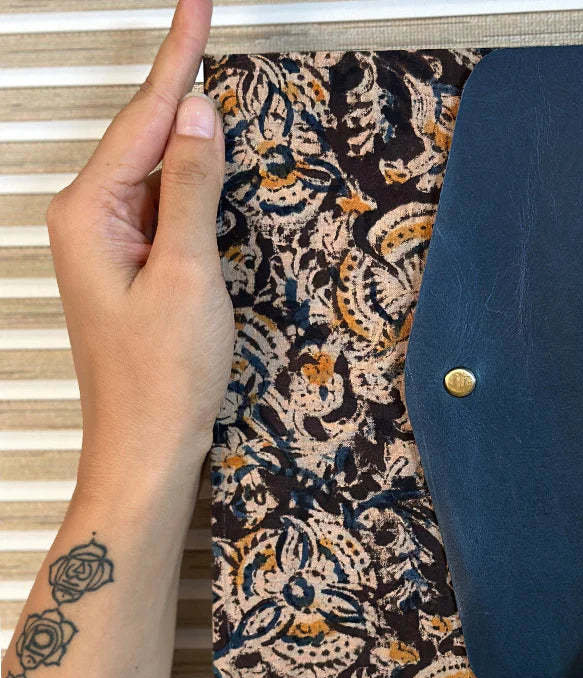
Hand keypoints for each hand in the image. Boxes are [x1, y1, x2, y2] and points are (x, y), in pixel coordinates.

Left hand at [45, 0, 231, 489]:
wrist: (149, 444)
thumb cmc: (163, 374)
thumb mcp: (188, 272)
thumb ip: (190, 188)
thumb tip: (197, 115)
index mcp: (90, 214)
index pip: (142, 117)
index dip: (176, 57)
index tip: (195, 6)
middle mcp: (88, 222)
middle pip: (141, 134)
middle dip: (177, 82)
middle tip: (203, 25)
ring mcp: (108, 246)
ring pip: (151, 169)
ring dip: (183, 130)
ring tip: (207, 78)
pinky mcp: (130, 268)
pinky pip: (160, 205)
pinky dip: (186, 178)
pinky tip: (202, 161)